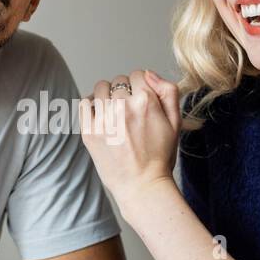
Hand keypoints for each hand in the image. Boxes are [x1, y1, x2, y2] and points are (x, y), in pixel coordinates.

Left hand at [79, 69, 181, 205]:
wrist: (142, 185)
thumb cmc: (160, 156)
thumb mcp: (176, 122)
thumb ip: (168, 91)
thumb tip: (148, 74)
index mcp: (146, 101)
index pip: (138, 75)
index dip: (141, 86)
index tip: (142, 100)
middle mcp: (123, 106)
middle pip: (119, 81)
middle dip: (125, 92)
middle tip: (130, 112)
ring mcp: (103, 118)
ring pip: (101, 88)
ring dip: (107, 96)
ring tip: (115, 113)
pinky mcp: (89, 131)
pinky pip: (84, 103)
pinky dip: (91, 105)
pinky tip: (100, 116)